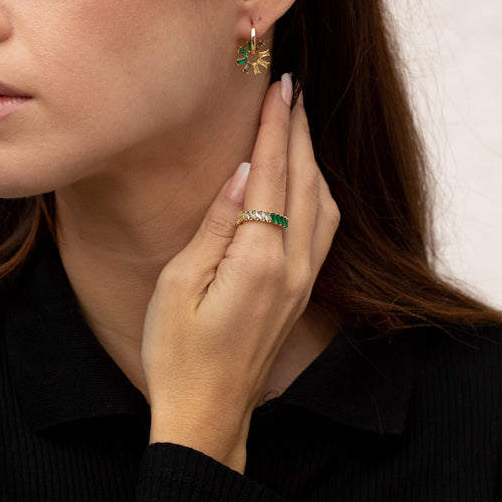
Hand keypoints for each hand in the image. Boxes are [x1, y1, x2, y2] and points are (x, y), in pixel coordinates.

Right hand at [142, 73, 339, 472]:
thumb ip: (217, 225)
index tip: (278, 87)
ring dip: (310, 157)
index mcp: (259, 258)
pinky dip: (317, 190)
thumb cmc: (179, 352)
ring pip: (321, 201)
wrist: (207, 415)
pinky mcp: (301, 293)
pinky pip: (322, 228)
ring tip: (298, 121)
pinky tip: (307, 178)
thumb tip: (242, 173)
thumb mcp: (180, 283)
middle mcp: (292, 266)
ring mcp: (302, 281)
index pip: (271, 174)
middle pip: (303, 180)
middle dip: (298, 129)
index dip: (274, 127)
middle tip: (291, 87)